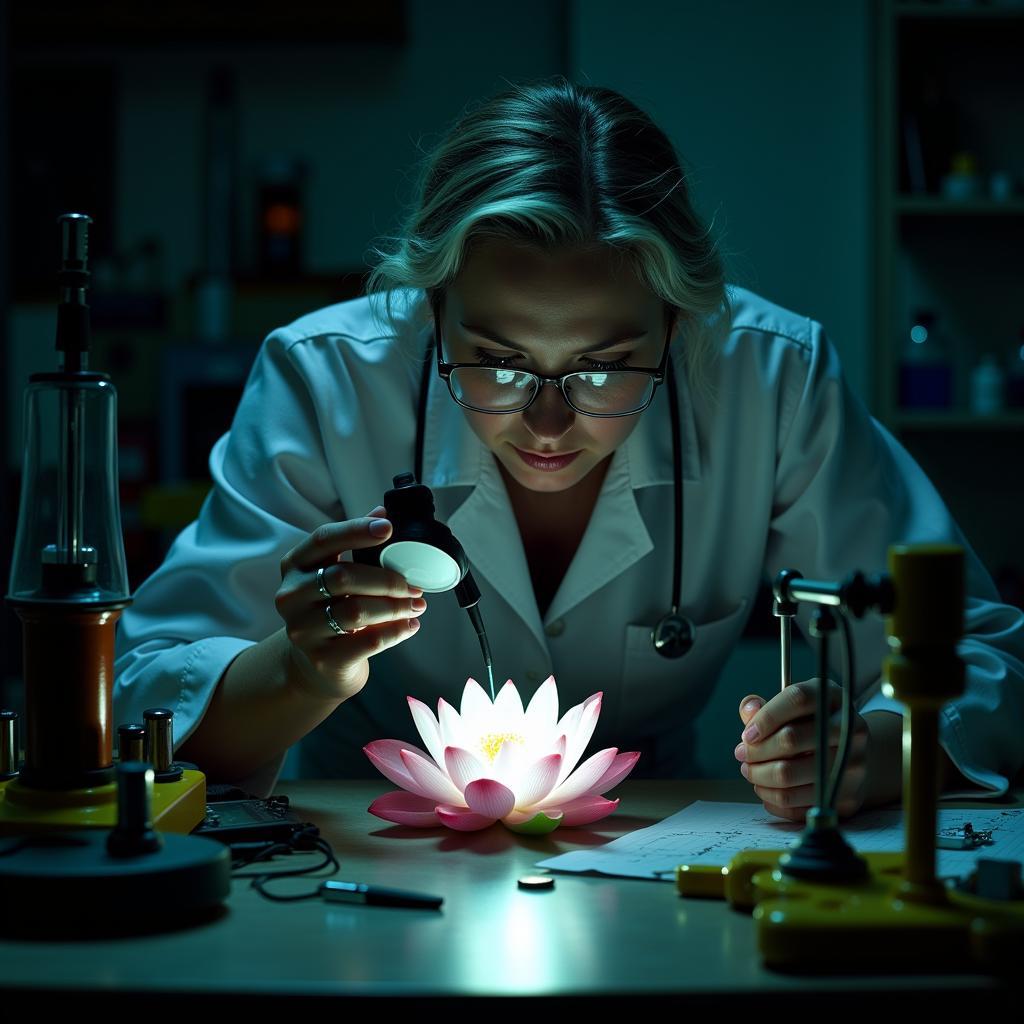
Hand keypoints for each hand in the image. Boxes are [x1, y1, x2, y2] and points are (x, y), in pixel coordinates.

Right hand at [275, 506, 426, 701]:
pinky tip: (410, 625)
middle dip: (387, 579)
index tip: (388, 527)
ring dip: (394, 606)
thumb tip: (382, 512)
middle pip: (343, 577)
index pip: (323, 540)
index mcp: (295, 566)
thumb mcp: (333, 574)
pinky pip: (367, 642)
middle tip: (414, 585)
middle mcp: (292, 596)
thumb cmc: (329, 610)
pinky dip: (395, 631)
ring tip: (416, 605)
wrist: (315, 666)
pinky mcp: (323, 659)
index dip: (356, 530)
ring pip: (356, 611)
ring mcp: (304, 630)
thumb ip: (354, 544)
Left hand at [735, 679, 870, 821]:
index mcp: (831, 697)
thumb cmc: (813, 728)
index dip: (766, 717)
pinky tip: (765, 788)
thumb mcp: (793, 708)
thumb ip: (765, 707)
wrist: (854, 755)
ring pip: (788, 775)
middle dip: (756, 750)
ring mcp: (852, 764)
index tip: (747, 734)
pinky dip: (771, 797)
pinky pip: (795, 804)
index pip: (798, 700)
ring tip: (750, 770)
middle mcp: (850, 728)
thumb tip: (748, 709)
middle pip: (790, 739)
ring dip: (758, 775)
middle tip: (742, 754)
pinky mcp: (848, 796)